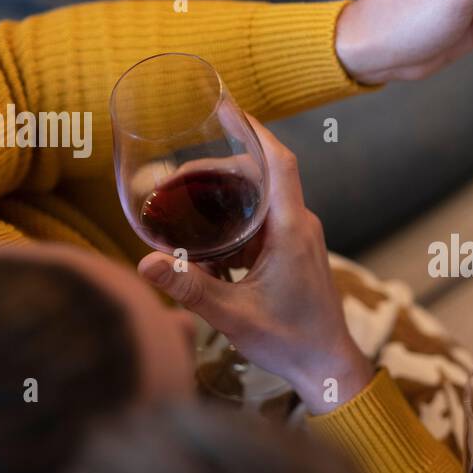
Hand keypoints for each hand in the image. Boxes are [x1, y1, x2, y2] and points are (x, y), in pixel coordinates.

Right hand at [136, 115, 372, 413]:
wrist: (326, 367)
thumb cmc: (290, 341)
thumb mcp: (233, 315)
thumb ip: (190, 288)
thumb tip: (146, 263)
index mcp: (291, 230)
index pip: (277, 163)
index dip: (252, 129)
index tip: (226, 105)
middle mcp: (298, 226)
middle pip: (259, 175)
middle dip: (217, 168)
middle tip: (174, 177)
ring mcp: (298, 239)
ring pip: (259, 198)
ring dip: (223, 195)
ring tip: (180, 202)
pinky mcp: (293, 253)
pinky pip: (260, 222)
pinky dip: (232, 221)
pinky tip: (203, 239)